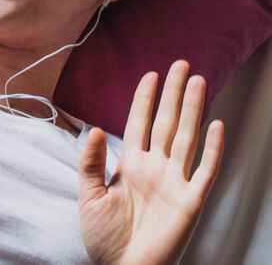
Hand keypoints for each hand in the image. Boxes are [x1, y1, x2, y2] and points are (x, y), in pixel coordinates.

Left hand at [78, 61, 223, 263]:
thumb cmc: (105, 238)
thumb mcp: (88, 196)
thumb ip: (90, 162)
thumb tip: (94, 129)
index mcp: (130, 165)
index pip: (139, 123)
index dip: (144, 99)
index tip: (150, 74)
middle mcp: (155, 168)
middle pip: (166, 122)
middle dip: (173, 93)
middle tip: (181, 64)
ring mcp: (174, 182)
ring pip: (186, 136)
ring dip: (193, 108)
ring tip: (198, 80)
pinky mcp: (191, 201)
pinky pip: (205, 170)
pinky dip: (212, 147)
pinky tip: (215, 124)